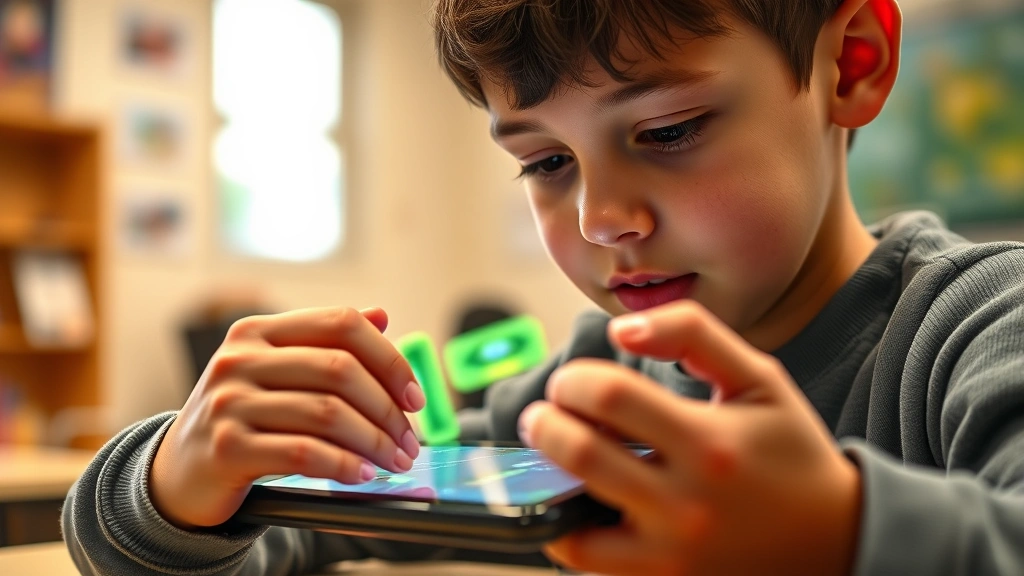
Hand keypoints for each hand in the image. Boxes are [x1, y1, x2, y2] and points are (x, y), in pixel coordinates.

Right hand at [149, 307, 424, 528]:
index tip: (414, 396)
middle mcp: (239, 358)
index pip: (341, 323)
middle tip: (408, 441)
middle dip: (387, 409)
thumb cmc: (240, 419)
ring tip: (393, 461)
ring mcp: (228, 401)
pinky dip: (343, 465)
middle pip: (340, 369)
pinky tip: (361, 475)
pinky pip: (302, 453)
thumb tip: (382, 315)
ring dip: (373, 442)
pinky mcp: (225, 447)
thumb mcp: (275, 372)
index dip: (388, 358)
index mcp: (258, 331)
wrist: (177, 473)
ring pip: (327, 413)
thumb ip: (324, 344)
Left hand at [519, 301, 861, 575]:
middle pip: (581, 455)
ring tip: (552, 457)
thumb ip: (692, 334)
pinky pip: (588, 561)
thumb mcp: (759, 378)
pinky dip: (565, 531)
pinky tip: (574, 503)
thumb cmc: (790, 453)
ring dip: (544, 480)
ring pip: (571, 519)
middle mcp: (687, 502)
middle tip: (545, 416)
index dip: (573, 381)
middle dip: (545, 425)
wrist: (834, 541)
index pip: (609, 397)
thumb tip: (623, 327)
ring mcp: (671, 551)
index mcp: (709, 442)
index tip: (571, 383)